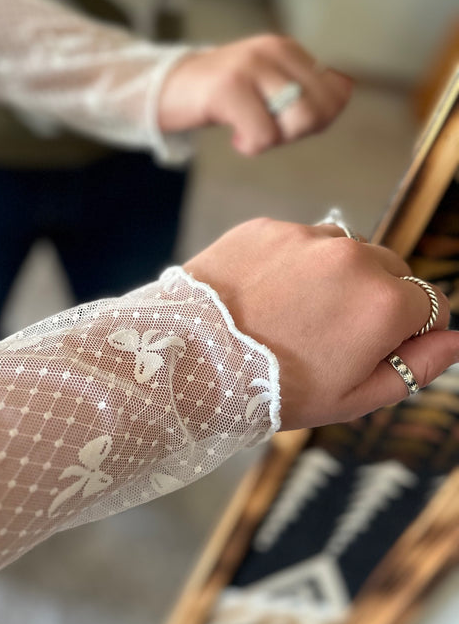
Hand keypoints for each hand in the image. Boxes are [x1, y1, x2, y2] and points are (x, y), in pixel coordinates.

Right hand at [158, 34, 352, 154]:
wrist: (166, 89)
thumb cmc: (220, 95)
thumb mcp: (266, 83)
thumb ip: (303, 89)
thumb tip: (345, 92)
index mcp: (287, 48)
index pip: (337, 90)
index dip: (320, 119)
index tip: (284, 120)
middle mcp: (273, 50)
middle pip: (322, 108)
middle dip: (299, 132)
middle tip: (267, 129)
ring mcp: (249, 67)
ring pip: (300, 120)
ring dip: (277, 139)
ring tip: (251, 131)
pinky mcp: (227, 88)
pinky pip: (264, 135)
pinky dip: (251, 146)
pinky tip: (235, 136)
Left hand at [185, 218, 458, 429]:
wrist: (191, 360)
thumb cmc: (275, 390)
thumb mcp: (356, 397)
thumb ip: (418, 365)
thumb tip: (457, 340)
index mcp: (387, 302)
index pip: (430, 304)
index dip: (410, 331)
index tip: (379, 347)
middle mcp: (354, 257)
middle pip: (391, 270)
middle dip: (377, 298)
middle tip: (332, 335)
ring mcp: (306, 236)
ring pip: (344, 250)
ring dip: (335, 275)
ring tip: (296, 314)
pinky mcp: (265, 226)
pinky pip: (297, 240)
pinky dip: (291, 263)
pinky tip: (266, 296)